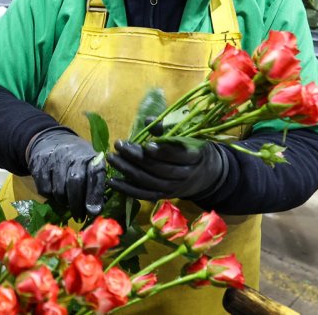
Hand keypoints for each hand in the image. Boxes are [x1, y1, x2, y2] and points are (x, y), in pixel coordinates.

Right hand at [26, 127, 105, 218]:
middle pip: (75, 182)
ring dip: (64, 201)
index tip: (93, 211)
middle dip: (77, 204)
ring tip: (67, 202)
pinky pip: (44, 190)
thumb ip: (95, 183)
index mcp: (88, 155)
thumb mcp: (89, 163)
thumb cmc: (75, 157)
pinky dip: (50, 197)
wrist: (49, 139)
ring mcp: (53, 159)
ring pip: (59, 190)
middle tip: (79, 216)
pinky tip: (54, 193)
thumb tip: (96, 210)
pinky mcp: (38, 165)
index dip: (94, 195)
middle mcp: (71, 155)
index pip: (94, 175)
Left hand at [108, 137, 228, 201]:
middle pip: (159, 168)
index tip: (146, 144)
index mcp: (194, 157)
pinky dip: (127, 189)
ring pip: (149, 181)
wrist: (206, 177)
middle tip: (119, 145)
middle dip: (137, 157)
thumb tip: (147, 120)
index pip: (178, 155)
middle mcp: (184, 175)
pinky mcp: (163, 197)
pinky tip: (112, 181)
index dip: (163, 151)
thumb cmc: (192, 150)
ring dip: (127, 171)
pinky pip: (143, 195)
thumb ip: (167, 129)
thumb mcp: (187, 137)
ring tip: (112, 159)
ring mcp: (173, 189)